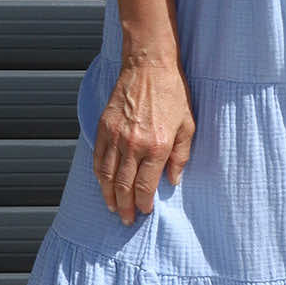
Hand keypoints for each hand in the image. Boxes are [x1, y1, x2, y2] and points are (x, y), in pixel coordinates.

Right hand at [91, 58, 195, 224]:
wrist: (148, 65)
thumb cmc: (172, 92)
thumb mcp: (187, 125)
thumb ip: (180, 156)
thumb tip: (173, 180)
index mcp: (158, 146)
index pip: (146, 186)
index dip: (144, 203)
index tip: (145, 211)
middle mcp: (134, 145)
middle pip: (124, 186)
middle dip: (125, 206)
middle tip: (126, 219)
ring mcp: (116, 136)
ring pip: (107, 176)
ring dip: (109, 195)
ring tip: (112, 207)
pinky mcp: (103, 126)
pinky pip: (98, 158)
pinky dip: (98, 175)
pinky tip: (102, 184)